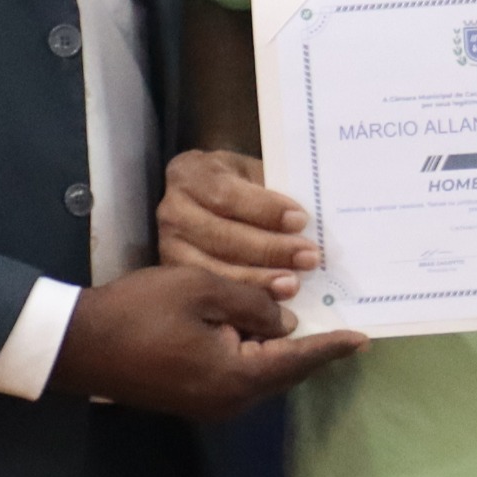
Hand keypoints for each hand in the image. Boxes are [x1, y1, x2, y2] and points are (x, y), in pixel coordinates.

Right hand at [50, 263, 362, 420]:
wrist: (78, 344)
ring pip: (262, 376)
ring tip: (311, 324)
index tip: (364, 336)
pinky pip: (239, 377)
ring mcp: (209, 405)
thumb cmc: (139, 311)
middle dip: (312, 350)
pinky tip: (264, 331)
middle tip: (343, 326)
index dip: (331, 346)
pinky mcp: (192, 399)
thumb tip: (285, 320)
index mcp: (236, 377)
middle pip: (283, 373)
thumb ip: (253, 303)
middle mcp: (229, 401)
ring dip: (283, 352)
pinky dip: (257, 356)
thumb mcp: (203, 289)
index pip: (298, 359)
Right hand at [158, 147, 314, 295]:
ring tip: (293, 285)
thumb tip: (309, 218)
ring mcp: (168, 245)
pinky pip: (209, 290)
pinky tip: (269, 303)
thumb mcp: (252, 174)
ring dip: (257, 279)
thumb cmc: (237, 188)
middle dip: (269, 249)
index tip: (301, 220)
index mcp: (191, 173)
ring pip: (212, 268)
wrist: (202, 204)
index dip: (265, 210)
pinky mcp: (175, 275)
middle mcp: (172, 209)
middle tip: (309, 257)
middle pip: (220, 235)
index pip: (226, 194)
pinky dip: (241, 298)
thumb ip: (273, 190)